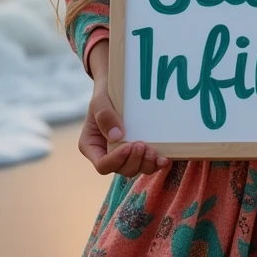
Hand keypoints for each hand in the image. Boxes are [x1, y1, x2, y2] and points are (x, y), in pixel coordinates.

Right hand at [79, 41, 169, 177]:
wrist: (117, 86)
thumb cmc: (104, 93)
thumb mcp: (99, 101)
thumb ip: (104, 116)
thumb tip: (116, 136)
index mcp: (92, 146)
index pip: (102, 165)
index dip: (115, 160)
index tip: (127, 146)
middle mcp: (107, 154)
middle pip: (121, 169)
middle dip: (133, 161)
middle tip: (142, 144)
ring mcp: (124, 154)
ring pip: (135, 169)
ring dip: (146, 164)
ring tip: (153, 150)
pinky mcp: (138, 151)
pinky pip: (147, 164)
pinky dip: (156, 163)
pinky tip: (164, 157)